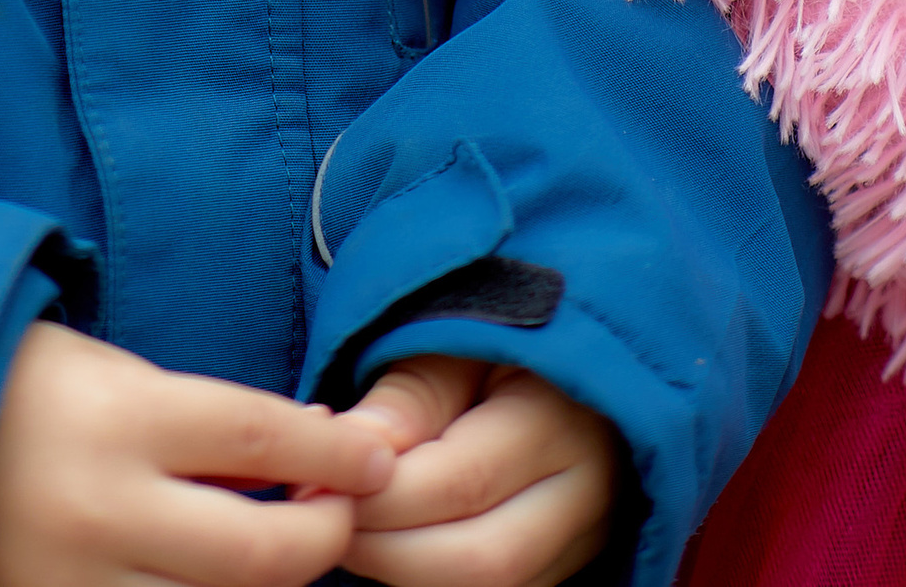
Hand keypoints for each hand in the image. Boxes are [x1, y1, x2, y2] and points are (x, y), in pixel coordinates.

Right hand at [0, 321, 397, 586]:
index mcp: (118, 420)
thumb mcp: (121, 377)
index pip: (261, 439)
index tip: (377, 458)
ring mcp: (79, 584)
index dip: (333, 452)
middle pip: (258, 550)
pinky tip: (215, 575)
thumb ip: (212, 426)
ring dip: (267, 577)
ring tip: (277, 539)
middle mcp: (104, 511)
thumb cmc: (33, 392)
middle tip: (342, 510)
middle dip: (322, 534)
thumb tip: (319, 454)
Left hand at [335, 357, 617, 586]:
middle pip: (481, 561)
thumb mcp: (457, 344)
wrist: (562, 370)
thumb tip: (352, 445)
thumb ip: (411, 396)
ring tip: (353, 529)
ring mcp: (581, 541)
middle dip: (387, 551)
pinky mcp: (563, 568)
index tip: (320, 481)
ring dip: (405, 573)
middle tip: (328, 518)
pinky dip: (432, 579)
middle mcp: (584, 493)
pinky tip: (391, 544)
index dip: (382, 495)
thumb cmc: (498, 342)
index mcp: (559, 419)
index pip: (464, 483)